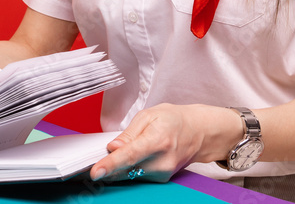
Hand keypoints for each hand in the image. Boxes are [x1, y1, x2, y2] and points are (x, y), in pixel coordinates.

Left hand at [89, 103, 240, 181]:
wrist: (199, 132)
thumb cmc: (174, 120)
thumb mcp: (150, 115)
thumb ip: (129, 133)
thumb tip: (113, 147)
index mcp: (158, 140)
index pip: (130, 156)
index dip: (110, 164)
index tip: (95, 172)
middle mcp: (162, 161)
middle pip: (126, 169)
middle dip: (108, 165)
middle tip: (97, 159)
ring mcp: (163, 173)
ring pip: (130, 174)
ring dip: (119, 166)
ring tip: (125, 150)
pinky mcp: (162, 179)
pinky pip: (137, 175)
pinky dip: (129, 168)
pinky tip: (133, 156)